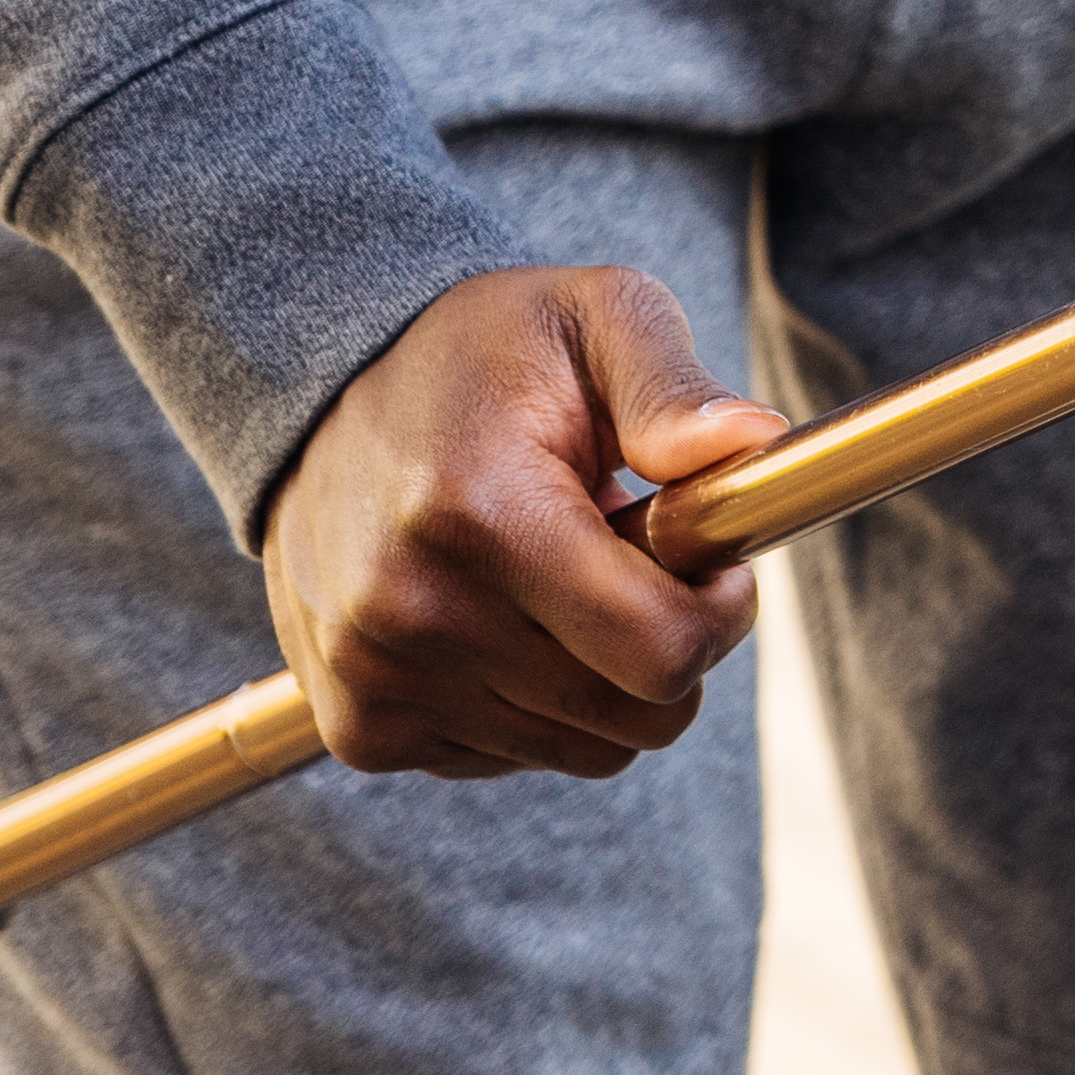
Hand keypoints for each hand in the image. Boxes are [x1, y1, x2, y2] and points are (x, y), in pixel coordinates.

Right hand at [265, 264, 791, 780]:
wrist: (319, 399)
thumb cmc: (488, 354)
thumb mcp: (596, 315)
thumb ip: (674, 387)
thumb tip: (755, 442)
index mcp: (478, 512)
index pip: (658, 650)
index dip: (719, 613)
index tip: (713, 560)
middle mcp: (411, 613)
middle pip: (633, 717)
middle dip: (670, 644)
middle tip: (639, 560)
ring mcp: (374, 683)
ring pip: (585, 749)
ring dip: (603, 676)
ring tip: (558, 576)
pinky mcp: (360, 731)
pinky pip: (515, 759)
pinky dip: (537, 704)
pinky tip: (503, 615)